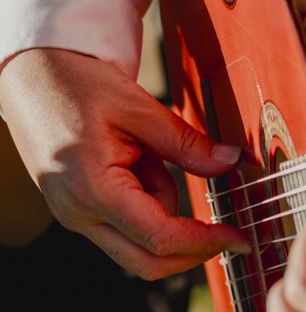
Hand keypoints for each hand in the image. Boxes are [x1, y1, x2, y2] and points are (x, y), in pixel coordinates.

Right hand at [0, 48, 249, 278]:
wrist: (34, 77)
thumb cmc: (78, 86)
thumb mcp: (140, 109)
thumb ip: (186, 143)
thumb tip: (230, 162)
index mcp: (94, 190)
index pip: (160, 237)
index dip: (206, 242)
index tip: (239, 237)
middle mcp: (79, 214)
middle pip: (148, 261)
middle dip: (193, 250)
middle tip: (228, 229)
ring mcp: (76, 215)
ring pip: (139, 241)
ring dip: (165, 209)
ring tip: (149, 154)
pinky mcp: (80, 208)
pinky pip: (126, 221)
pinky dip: (148, 200)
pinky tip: (138, 162)